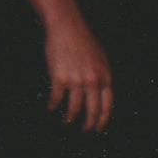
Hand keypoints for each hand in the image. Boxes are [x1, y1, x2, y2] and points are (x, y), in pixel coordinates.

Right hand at [44, 11, 113, 130]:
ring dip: (70, 119)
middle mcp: (92, 82)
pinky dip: (53, 106)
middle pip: (92, 111)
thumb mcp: (101, 60)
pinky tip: (51, 108)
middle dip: (88, 124)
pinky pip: (56, 98)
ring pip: (74, 109)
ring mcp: (76, 81)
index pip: (107, 106)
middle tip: (85, 130)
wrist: (68, 27)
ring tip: (67, 122)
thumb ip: (102, 78)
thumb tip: (101, 97)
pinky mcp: (60, 78)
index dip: (102, 120)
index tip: (98, 128)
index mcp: (105, 78)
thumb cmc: (84, 42)